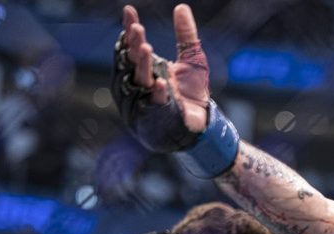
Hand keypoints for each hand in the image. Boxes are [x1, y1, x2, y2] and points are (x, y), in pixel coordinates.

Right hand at [122, 4, 208, 131]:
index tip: (129, 12)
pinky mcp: (153, 118)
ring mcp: (144, 101)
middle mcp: (139, 83)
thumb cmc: (193, 93)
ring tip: (144, 47)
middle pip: (131, 62)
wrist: (204, 122)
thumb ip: (186, 35)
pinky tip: (160, 82)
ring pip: (137, 81)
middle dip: (133, 45)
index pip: (131, 46)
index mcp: (145, 68)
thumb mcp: (192, 60)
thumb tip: (181, 7)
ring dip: (140, 65)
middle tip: (137, 29)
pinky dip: (155, 93)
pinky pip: (152, 104)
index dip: (129, 30)